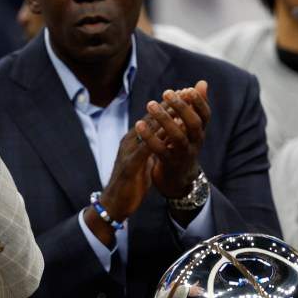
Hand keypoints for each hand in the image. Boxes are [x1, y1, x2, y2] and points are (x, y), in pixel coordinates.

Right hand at [85, 82, 209, 242]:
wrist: (114, 204)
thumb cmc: (129, 183)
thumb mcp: (141, 162)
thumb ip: (149, 148)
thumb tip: (161, 138)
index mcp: (132, 140)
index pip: (150, 118)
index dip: (166, 106)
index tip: (181, 94)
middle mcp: (129, 142)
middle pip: (149, 119)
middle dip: (167, 105)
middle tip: (183, 92)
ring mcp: (128, 153)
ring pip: (147, 130)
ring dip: (163, 117)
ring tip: (179, 107)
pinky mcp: (130, 166)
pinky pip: (145, 149)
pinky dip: (157, 139)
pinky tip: (170, 133)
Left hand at [138, 81, 209, 199]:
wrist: (177, 180)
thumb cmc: (183, 147)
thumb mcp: (191, 129)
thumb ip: (195, 106)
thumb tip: (202, 82)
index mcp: (199, 132)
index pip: (205, 115)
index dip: (199, 102)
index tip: (189, 89)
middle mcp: (195, 143)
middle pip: (193, 124)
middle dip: (181, 108)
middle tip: (167, 92)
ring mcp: (183, 155)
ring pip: (177, 137)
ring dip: (164, 120)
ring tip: (150, 104)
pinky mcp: (169, 165)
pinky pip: (160, 150)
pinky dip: (150, 138)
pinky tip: (139, 124)